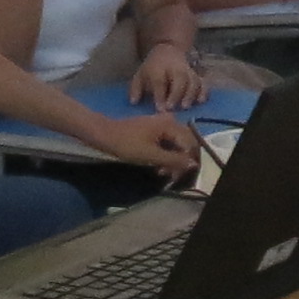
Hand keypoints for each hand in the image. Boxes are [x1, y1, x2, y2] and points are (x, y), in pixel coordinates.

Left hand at [81, 109, 205, 180]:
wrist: (103, 134)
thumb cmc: (126, 144)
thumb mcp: (151, 155)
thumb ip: (174, 160)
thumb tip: (194, 164)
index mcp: (171, 124)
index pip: (190, 144)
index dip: (187, 162)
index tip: (178, 176)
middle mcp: (170, 120)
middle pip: (185, 143)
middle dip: (180, 162)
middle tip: (170, 177)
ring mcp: (162, 124)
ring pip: (176, 144)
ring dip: (172, 160)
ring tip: (162, 172)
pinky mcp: (155, 129)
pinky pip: (168, 142)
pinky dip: (165, 155)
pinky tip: (158, 165)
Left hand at [130, 40, 209, 109]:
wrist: (169, 50)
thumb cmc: (153, 67)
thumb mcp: (140, 75)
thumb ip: (136, 89)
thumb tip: (133, 102)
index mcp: (158, 68)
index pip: (159, 80)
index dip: (160, 95)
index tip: (160, 109)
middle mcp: (174, 68)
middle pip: (179, 79)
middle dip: (176, 94)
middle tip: (172, 108)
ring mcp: (187, 71)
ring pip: (192, 81)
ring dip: (190, 94)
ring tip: (185, 107)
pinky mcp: (196, 75)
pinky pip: (203, 82)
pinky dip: (203, 91)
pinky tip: (201, 101)